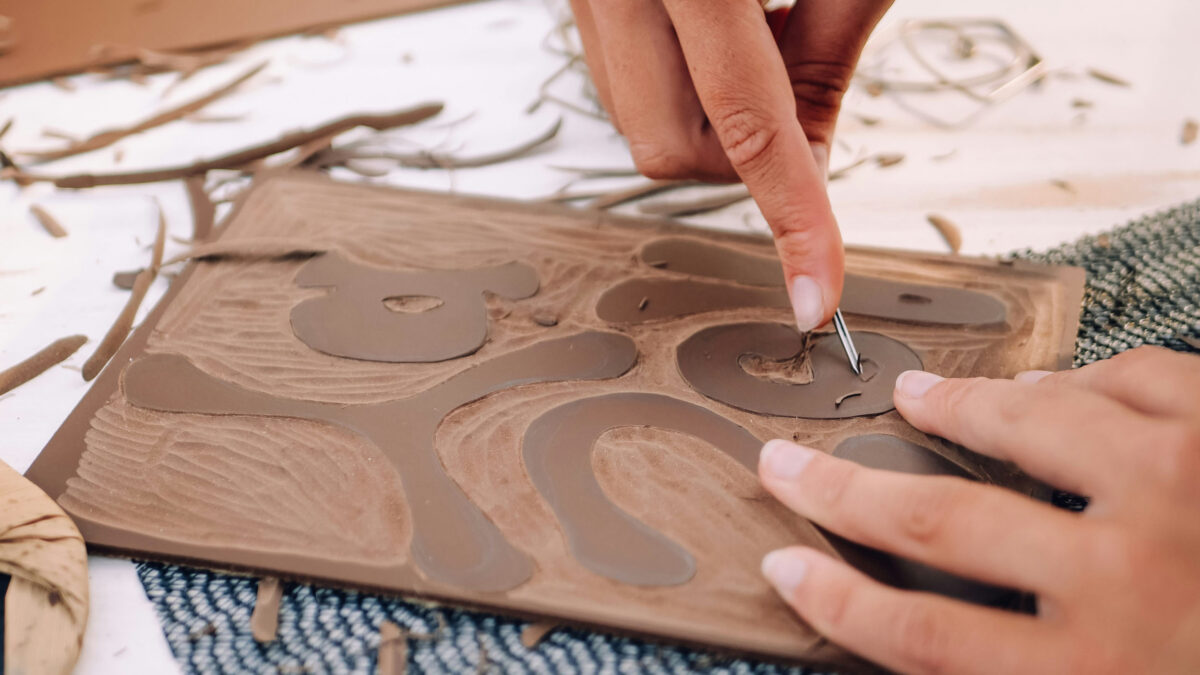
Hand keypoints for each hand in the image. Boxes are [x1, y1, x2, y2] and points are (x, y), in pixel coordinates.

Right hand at [569, 0, 891, 329]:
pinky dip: (675, 86)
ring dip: (707, 118)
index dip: (793, 222)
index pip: (749, 130)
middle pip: (669, 151)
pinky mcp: (577, 0)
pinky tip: (708, 31)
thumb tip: (809, 155)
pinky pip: (618, 85)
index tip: (816, 296)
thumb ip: (831, 47)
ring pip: (639, 126)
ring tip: (751, 35)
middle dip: (738, 156)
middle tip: (789, 90)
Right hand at [757, 346, 1199, 672]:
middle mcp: (1131, 579)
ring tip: (922, 393)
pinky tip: (1064, 384)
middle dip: (846, 491)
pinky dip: (1085, 377)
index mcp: (1097, 673)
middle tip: (795, 464)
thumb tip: (946, 646)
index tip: (790, 567)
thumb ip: (1027, 667)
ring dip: (962, 406)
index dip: (838, 601)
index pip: (922, 635)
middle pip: (943, 522)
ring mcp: (1182, 494)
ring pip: (1032, 422)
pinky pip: (1138, 377)